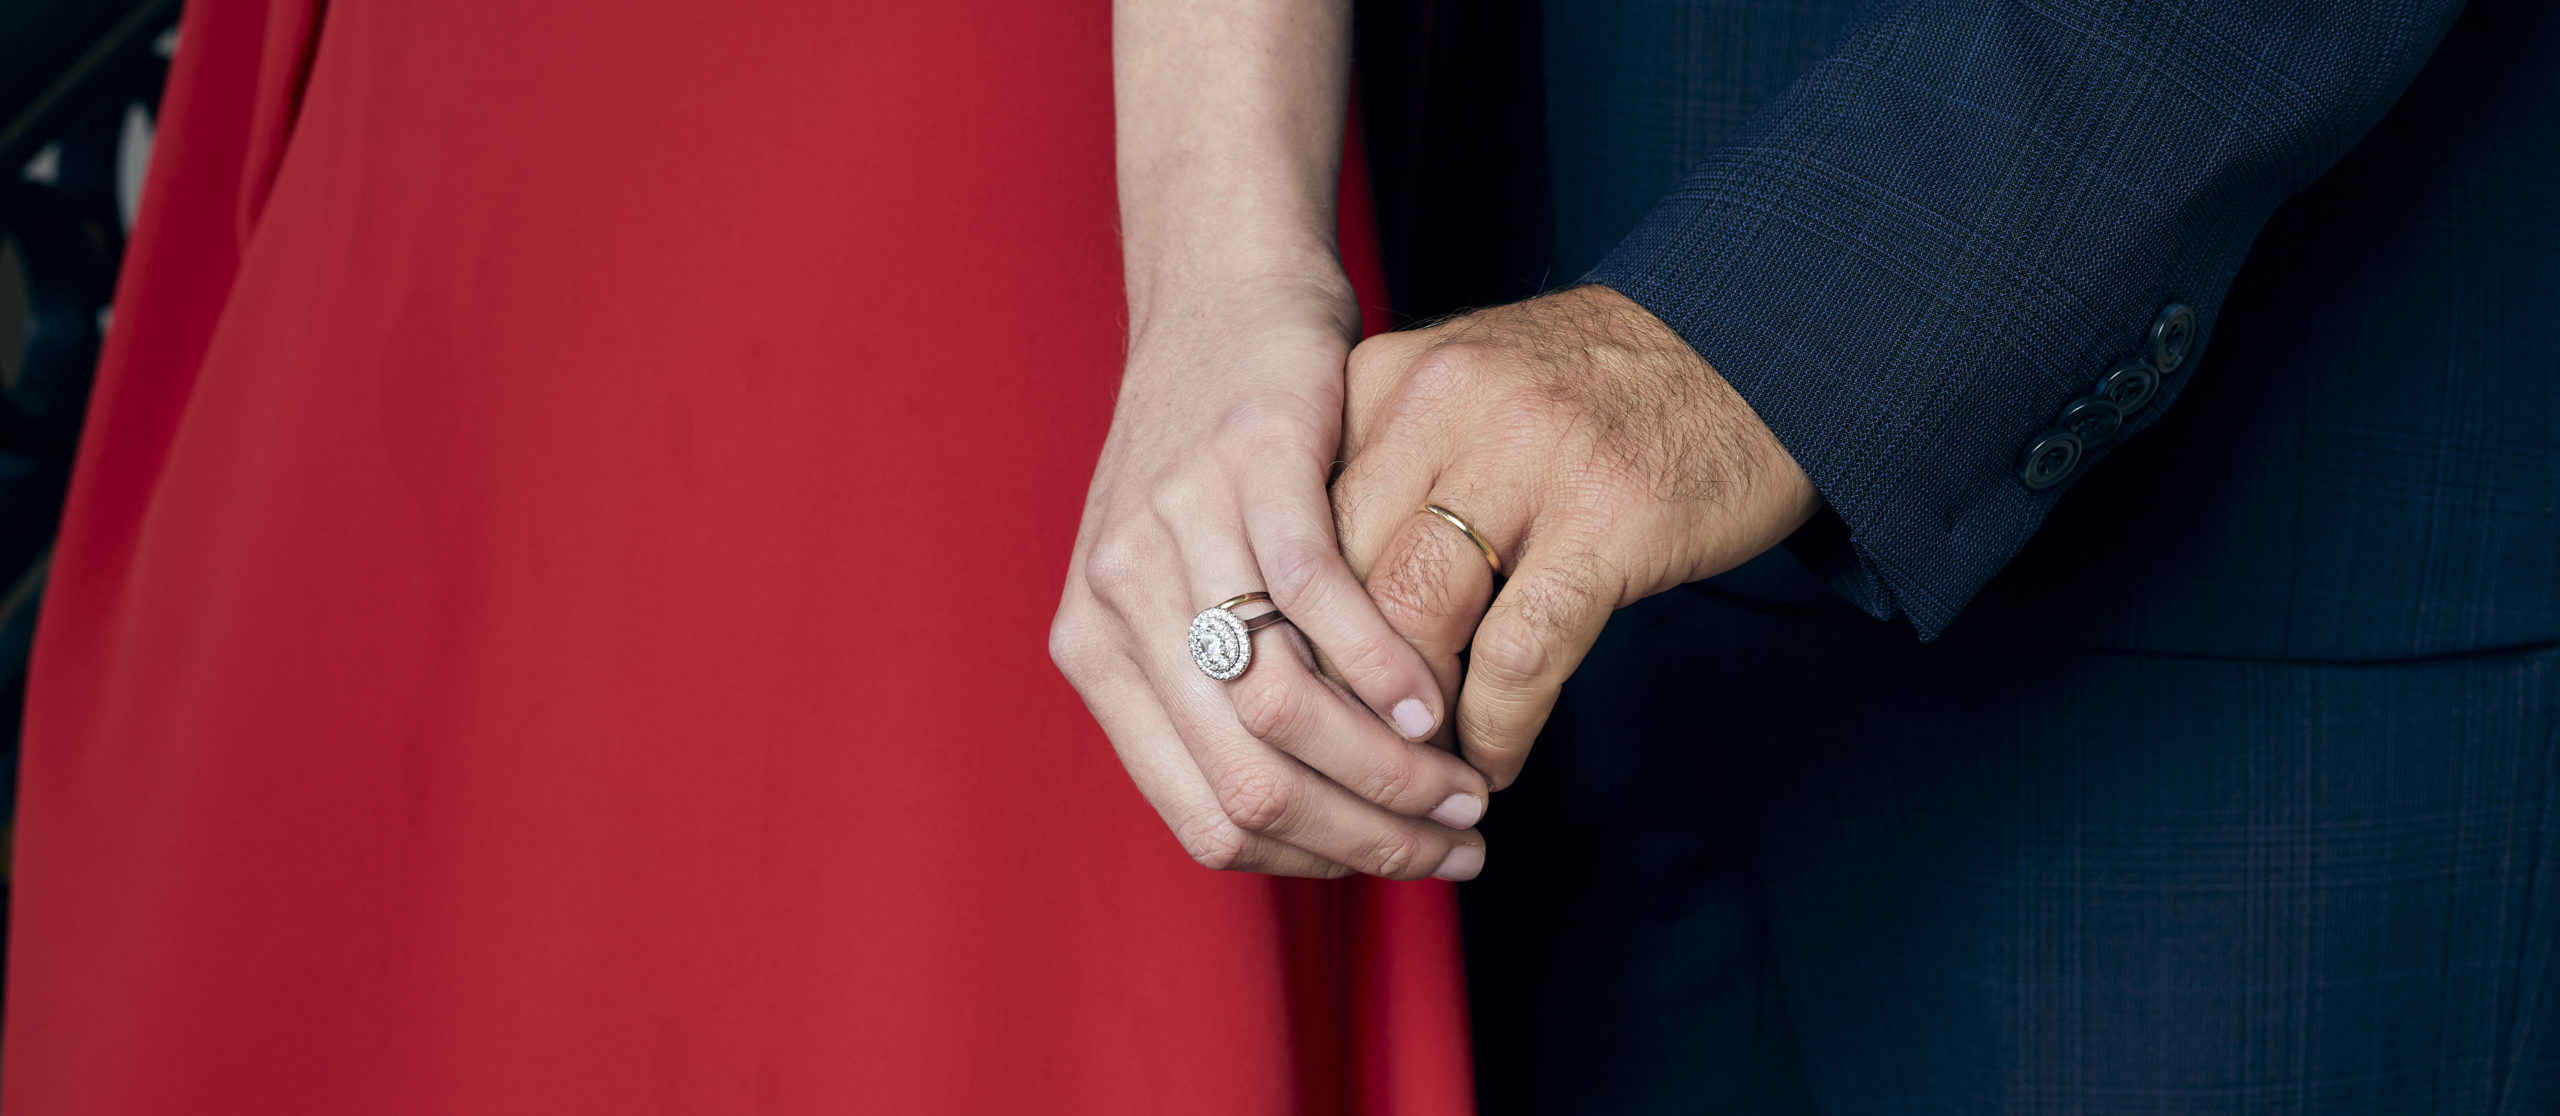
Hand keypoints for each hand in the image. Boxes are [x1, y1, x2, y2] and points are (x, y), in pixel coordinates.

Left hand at [1052, 275, 1492, 880]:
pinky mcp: (1242, 462)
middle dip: (1367, 835)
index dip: (1316, 864)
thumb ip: (1223, 701)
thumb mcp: (1190, 591)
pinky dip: (1384, 665)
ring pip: (1279, 705)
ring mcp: (1170, 531)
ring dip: (1387, 765)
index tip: (1404, 864)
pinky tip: (1436, 696)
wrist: (1223, 300)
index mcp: (1095, 655)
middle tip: (1457, 840)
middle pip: (1246, 781)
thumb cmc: (1221, 465)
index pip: (1204, 819)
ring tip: (1461, 779)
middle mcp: (1114, 602)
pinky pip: (1315, 598)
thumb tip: (1314, 831)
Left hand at [1332, 285, 1820, 788]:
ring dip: (1408, 724)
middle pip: (1336, 579)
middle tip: (1349, 759)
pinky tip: (1494, 764)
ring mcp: (1525, 457)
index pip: (1292, 527)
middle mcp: (1441, 404)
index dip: (1287, 633)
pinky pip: (1516, 655)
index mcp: (1387, 376)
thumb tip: (1308, 611)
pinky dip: (1493, 729)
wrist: (1756, 343)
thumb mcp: (1462, 393)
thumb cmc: (1597, 390)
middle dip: (1336, 691)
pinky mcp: (1606, 518)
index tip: (1298, 703)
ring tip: (1421, 774)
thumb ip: (1382, 473)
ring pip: (1410, 620)